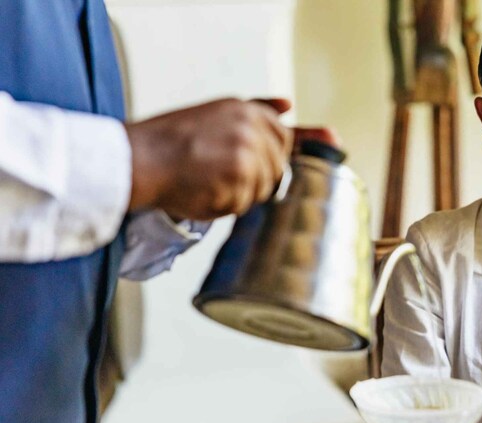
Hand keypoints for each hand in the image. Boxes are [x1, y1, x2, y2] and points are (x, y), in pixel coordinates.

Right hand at [126, 98, 338, 219]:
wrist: (138, 160)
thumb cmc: (168, 142)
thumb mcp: (215, 113)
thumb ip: (255, 110)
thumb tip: (289, 105)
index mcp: (245, 110)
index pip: (282, 138)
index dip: (269, 156)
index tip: (244, 163)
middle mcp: (250, 127)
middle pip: (276, 168)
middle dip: (253, 179)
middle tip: (215, 174)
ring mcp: (248, 151)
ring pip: (261, 190)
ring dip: (237, 194)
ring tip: (205, 180)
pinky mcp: (240, 176)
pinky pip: (243, 205)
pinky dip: (222, 205)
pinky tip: (199, 190)